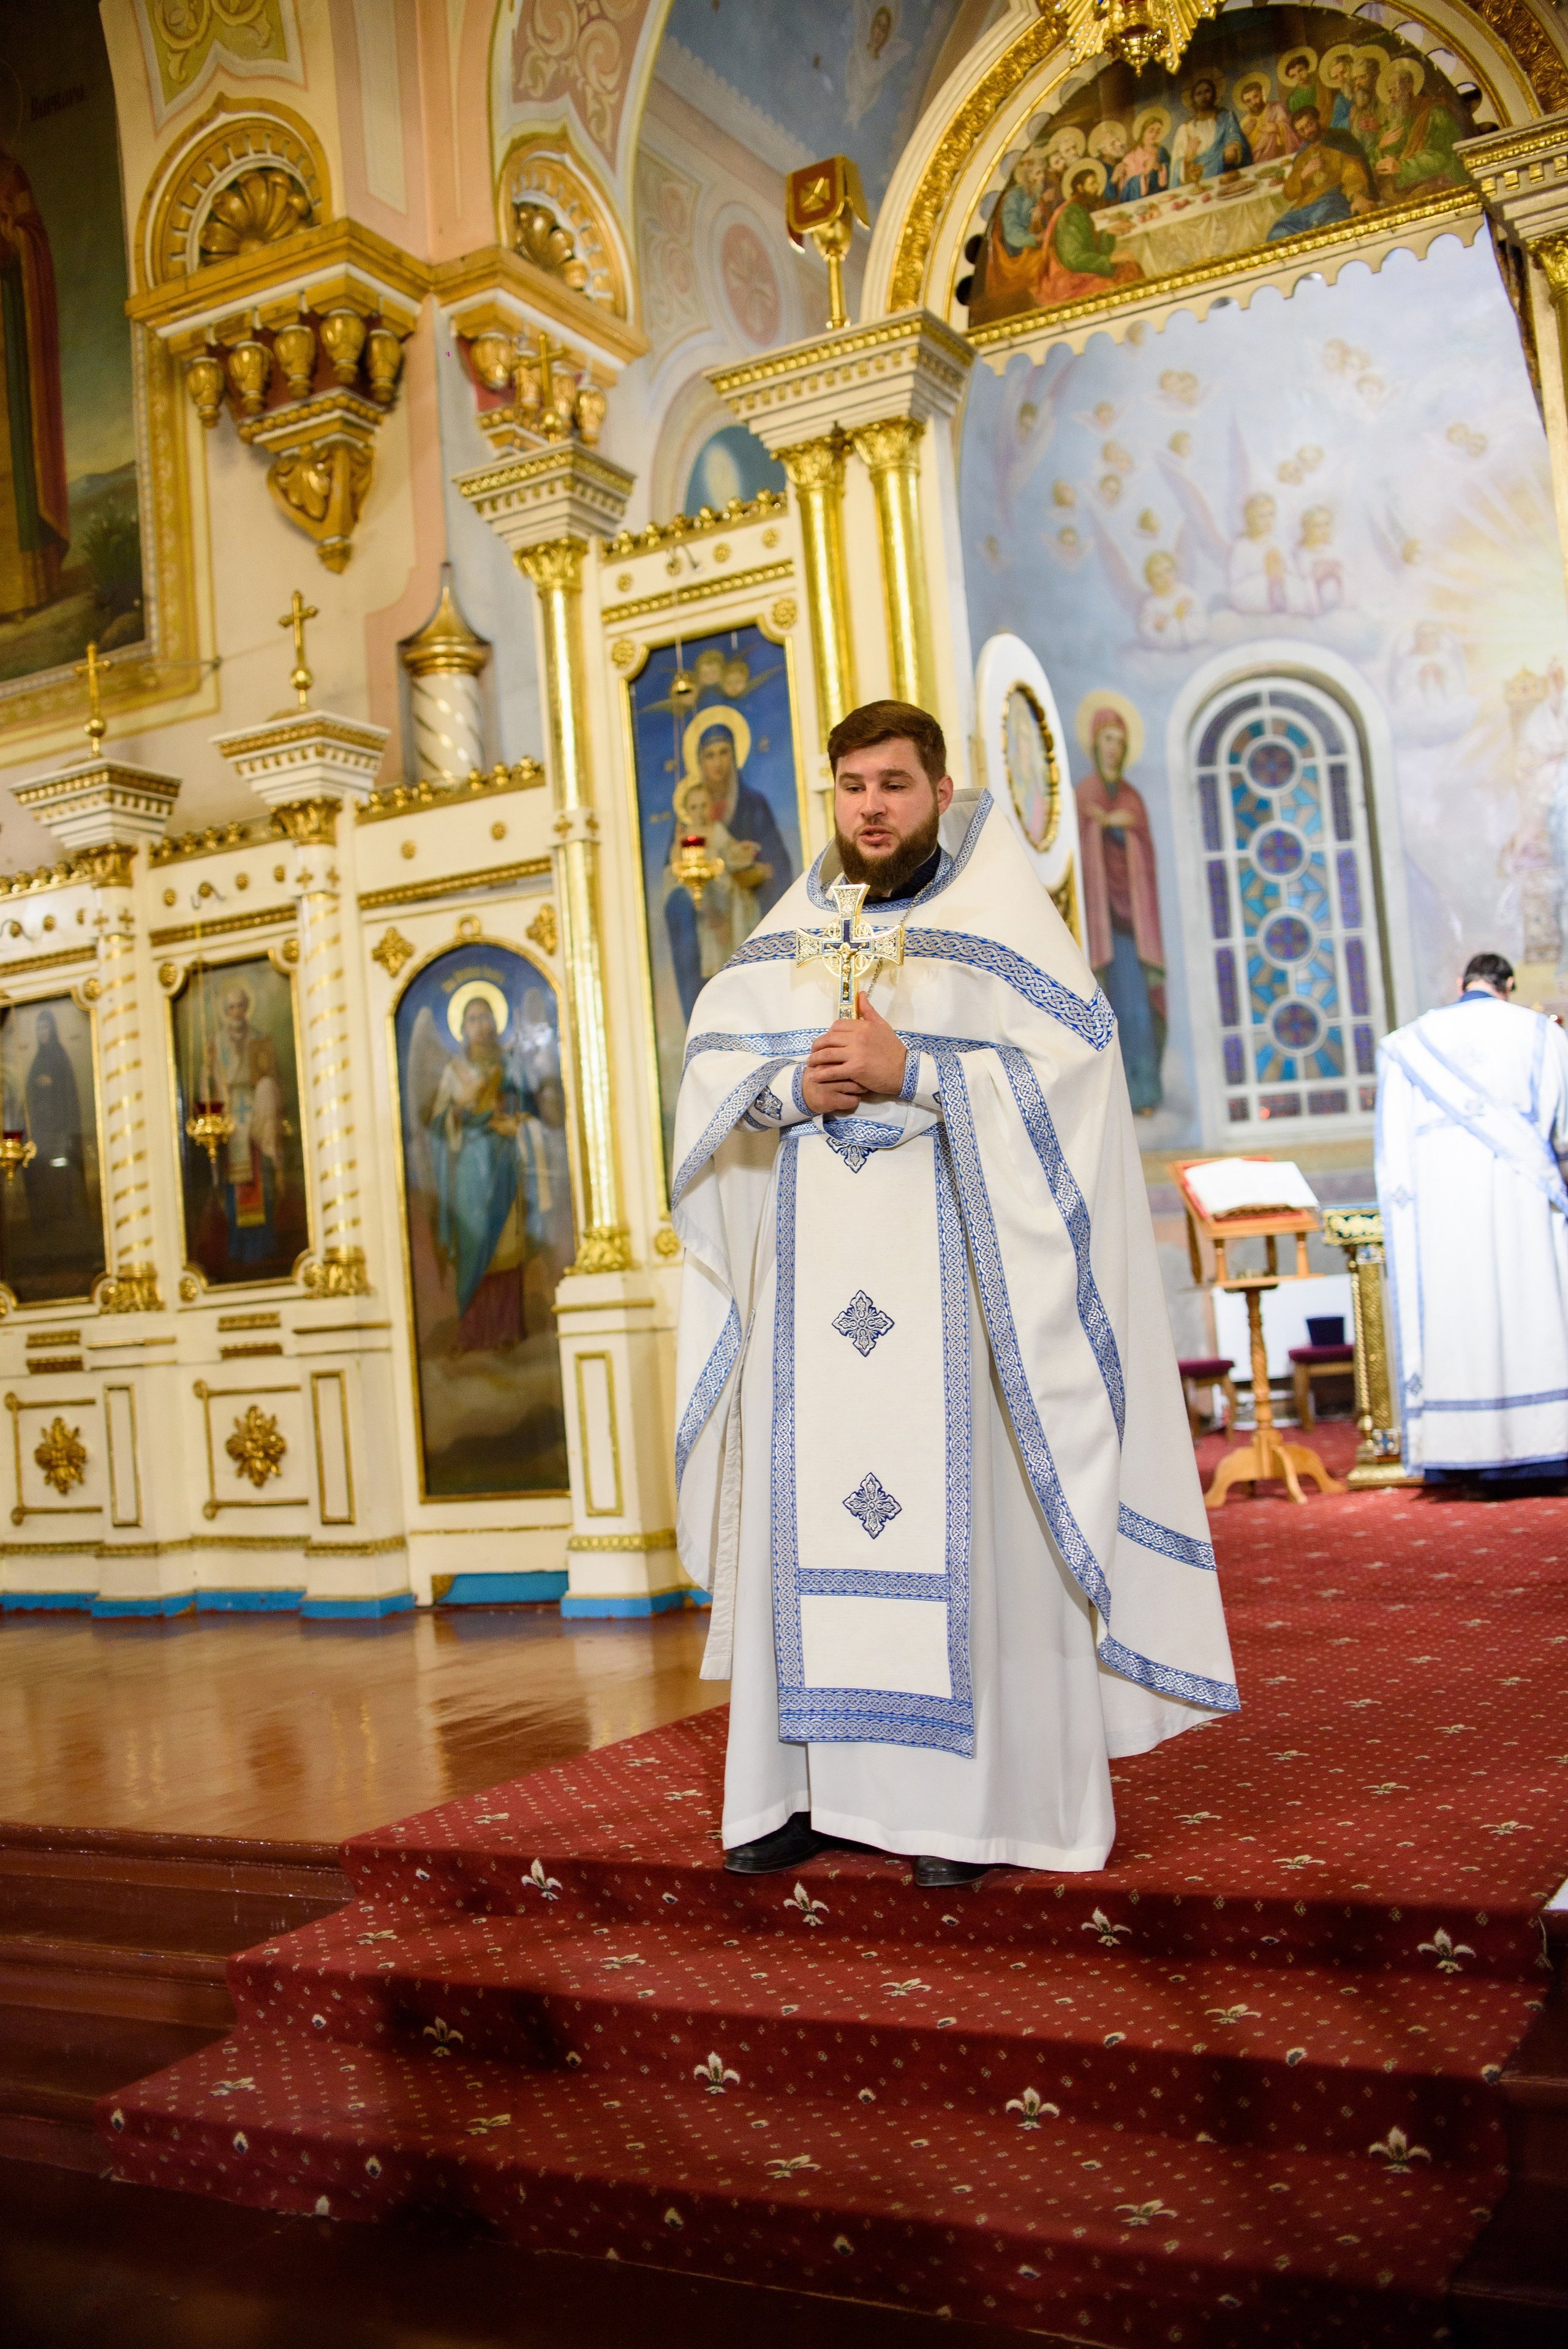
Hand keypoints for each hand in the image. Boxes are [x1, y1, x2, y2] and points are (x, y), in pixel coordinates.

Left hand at [802, 995, 906, 1115]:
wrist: (905, 1070)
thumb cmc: (893, 1049)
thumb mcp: (882, 1026)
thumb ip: (868, 1011)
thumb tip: (860, 995)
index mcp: (863, 1026)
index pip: (837, 1026)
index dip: (828, 1033)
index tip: (826, 1041)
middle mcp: (857, 1037)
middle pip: (828, 1039)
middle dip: (816, 1047)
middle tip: (812, 1053)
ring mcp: (856, 1053)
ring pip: (827, 1054)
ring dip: (815, 1060)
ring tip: (810, 1065)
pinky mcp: (855, 1069)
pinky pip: (832, 1071)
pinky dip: (820, 1075)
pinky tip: (813, 1077)